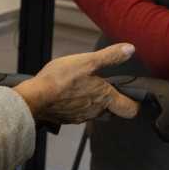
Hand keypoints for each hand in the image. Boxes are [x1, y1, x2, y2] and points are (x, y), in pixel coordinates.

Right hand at [13, 43, 139, 122]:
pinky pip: (78, 114)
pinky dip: (77, 106)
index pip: (130, 109)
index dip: (134, 103)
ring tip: (85, 90)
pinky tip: (68, 96)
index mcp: (105, 98)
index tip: (131, 95)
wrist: (34, 98)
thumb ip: (110, 57)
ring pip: (94, 113)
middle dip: (112, 102)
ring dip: (93, 103)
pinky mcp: (66, 119)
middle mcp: (96, 112)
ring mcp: (80, 117)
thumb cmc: (61, 80)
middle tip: (106, 89)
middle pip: (112, 112)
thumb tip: (130, 49)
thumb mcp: (87, 61)